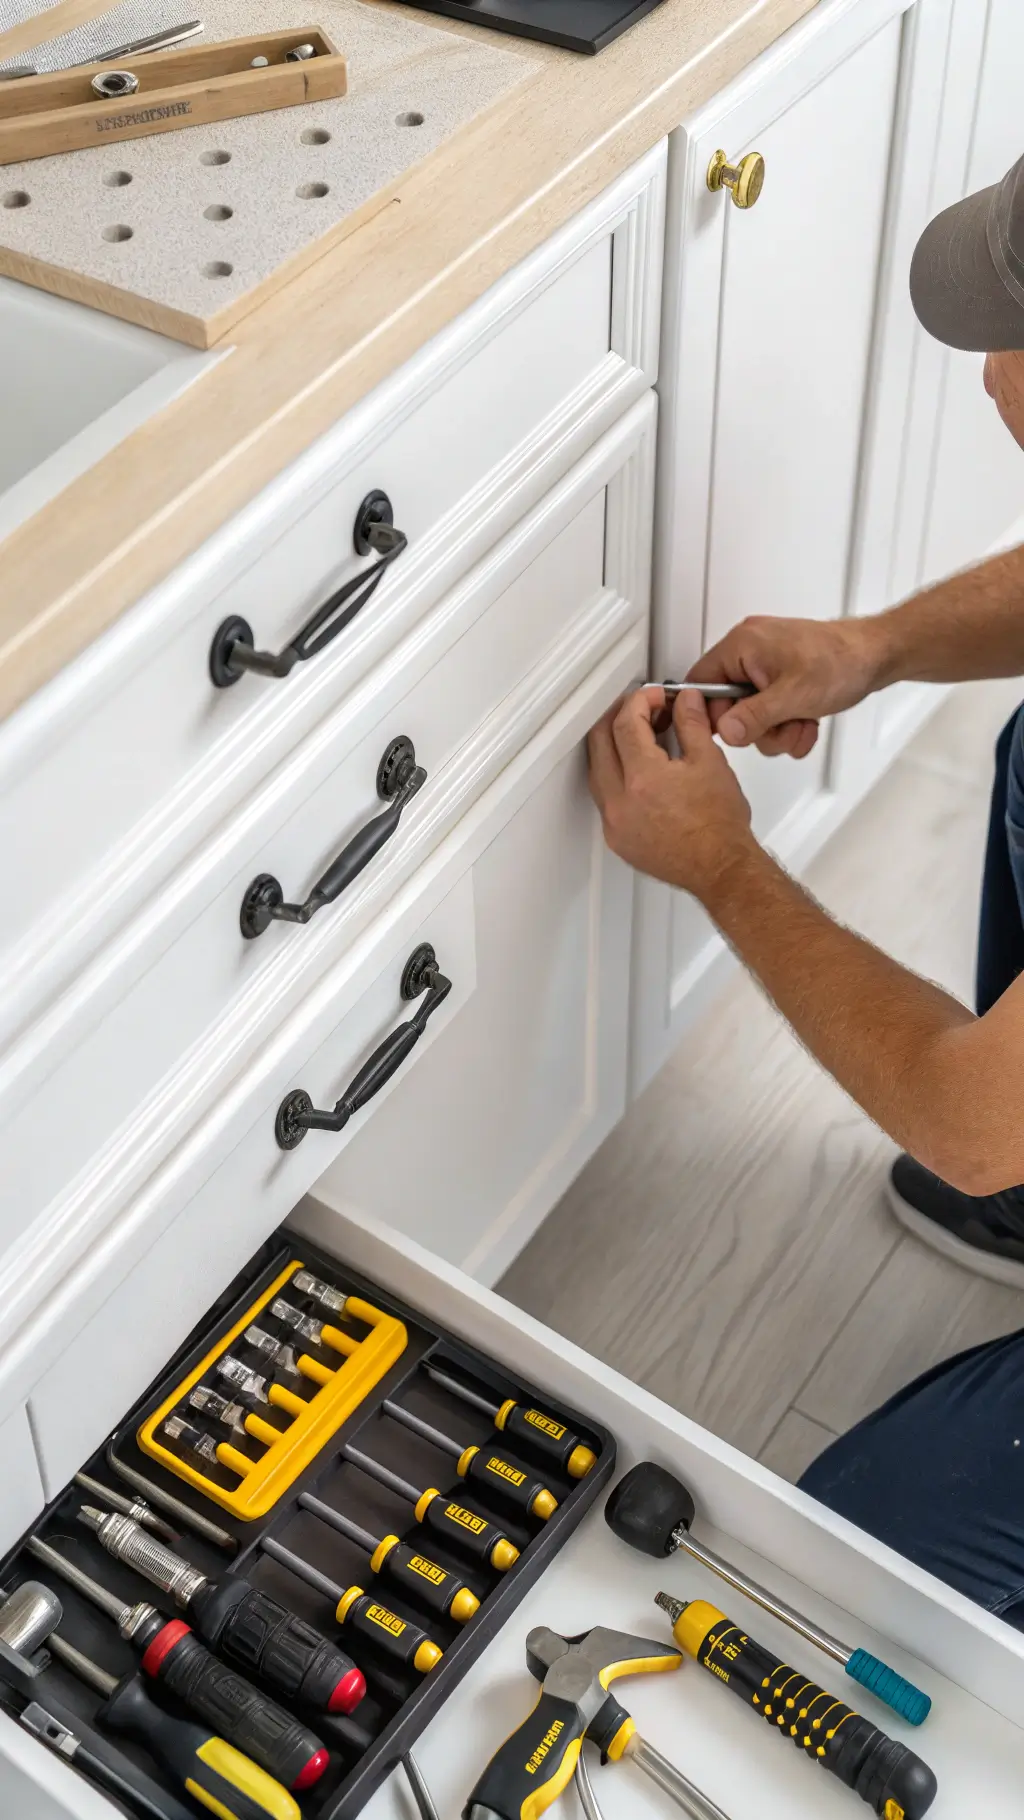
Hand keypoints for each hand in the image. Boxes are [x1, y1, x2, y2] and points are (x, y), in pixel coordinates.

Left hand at [588, 687, 754, 898]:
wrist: (722, 869)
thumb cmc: (720, 827)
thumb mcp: (710, 763)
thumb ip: (692, 725)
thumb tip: (685, 701)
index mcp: (643, 779)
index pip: (625, 724)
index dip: (639, 701)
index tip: (654, 697)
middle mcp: (620, 802)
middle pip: (600, 742)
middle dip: (618, 718)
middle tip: (641, 710)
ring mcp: (615, 823)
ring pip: (597, 770)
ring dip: (612, 748)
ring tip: (640, 738)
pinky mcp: (618, 839)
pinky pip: (604, 799)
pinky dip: (614, 777)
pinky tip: (636, 772)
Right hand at [686, 615, 880, 756]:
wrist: (876, 655)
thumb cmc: (841, 660)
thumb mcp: (793, 695)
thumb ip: (754, 717)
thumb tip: (726, 731)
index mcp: (742, 645)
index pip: (701, 684)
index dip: (715, 714)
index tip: (736, 731)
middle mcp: (749, 651)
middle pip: (728, 706)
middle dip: (758, 728)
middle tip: (783, 726)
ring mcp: (766, 666)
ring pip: (751, 715)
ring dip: (778, 730)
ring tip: (801, 722)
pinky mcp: (781, 678)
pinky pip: (769, 711)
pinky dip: (787, 723)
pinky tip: (806, 720)